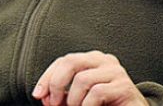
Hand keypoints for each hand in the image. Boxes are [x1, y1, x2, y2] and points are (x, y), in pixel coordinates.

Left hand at [32, 50, 148, 105]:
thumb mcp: (78, 99)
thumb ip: (61, 95)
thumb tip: (42, 95)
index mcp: (92, 60)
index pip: (63, 61)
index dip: (47, 77)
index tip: (37, 95)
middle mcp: (104, 60)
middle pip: (71, 61)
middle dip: (56, 84)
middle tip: (53, 104)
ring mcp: (116, 71)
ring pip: (82, 79)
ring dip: (74, 101)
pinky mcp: (125, 86)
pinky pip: (97, 93)